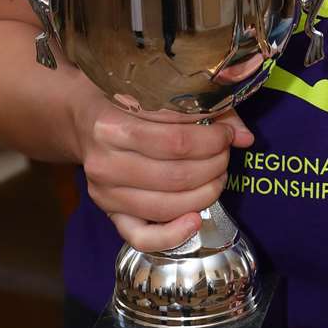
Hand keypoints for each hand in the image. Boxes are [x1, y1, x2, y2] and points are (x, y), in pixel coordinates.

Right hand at [72, 90, 253, 251]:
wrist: (83, 120)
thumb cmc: (123, 101)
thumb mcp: (153, 90)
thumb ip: (204, 109)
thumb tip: (245, 136)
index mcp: (112, 126)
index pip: (175, 140)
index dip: (212, 139)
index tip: (227, 133)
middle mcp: (104, 163)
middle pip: (176, 175)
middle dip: (213, 165)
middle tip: (225, 153)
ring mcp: (105, 193)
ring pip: (167, 205)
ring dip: (205, 193)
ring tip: (218, 175)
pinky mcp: (109, 214)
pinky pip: (142, 237)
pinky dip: (173, 235)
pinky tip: (195, 220)